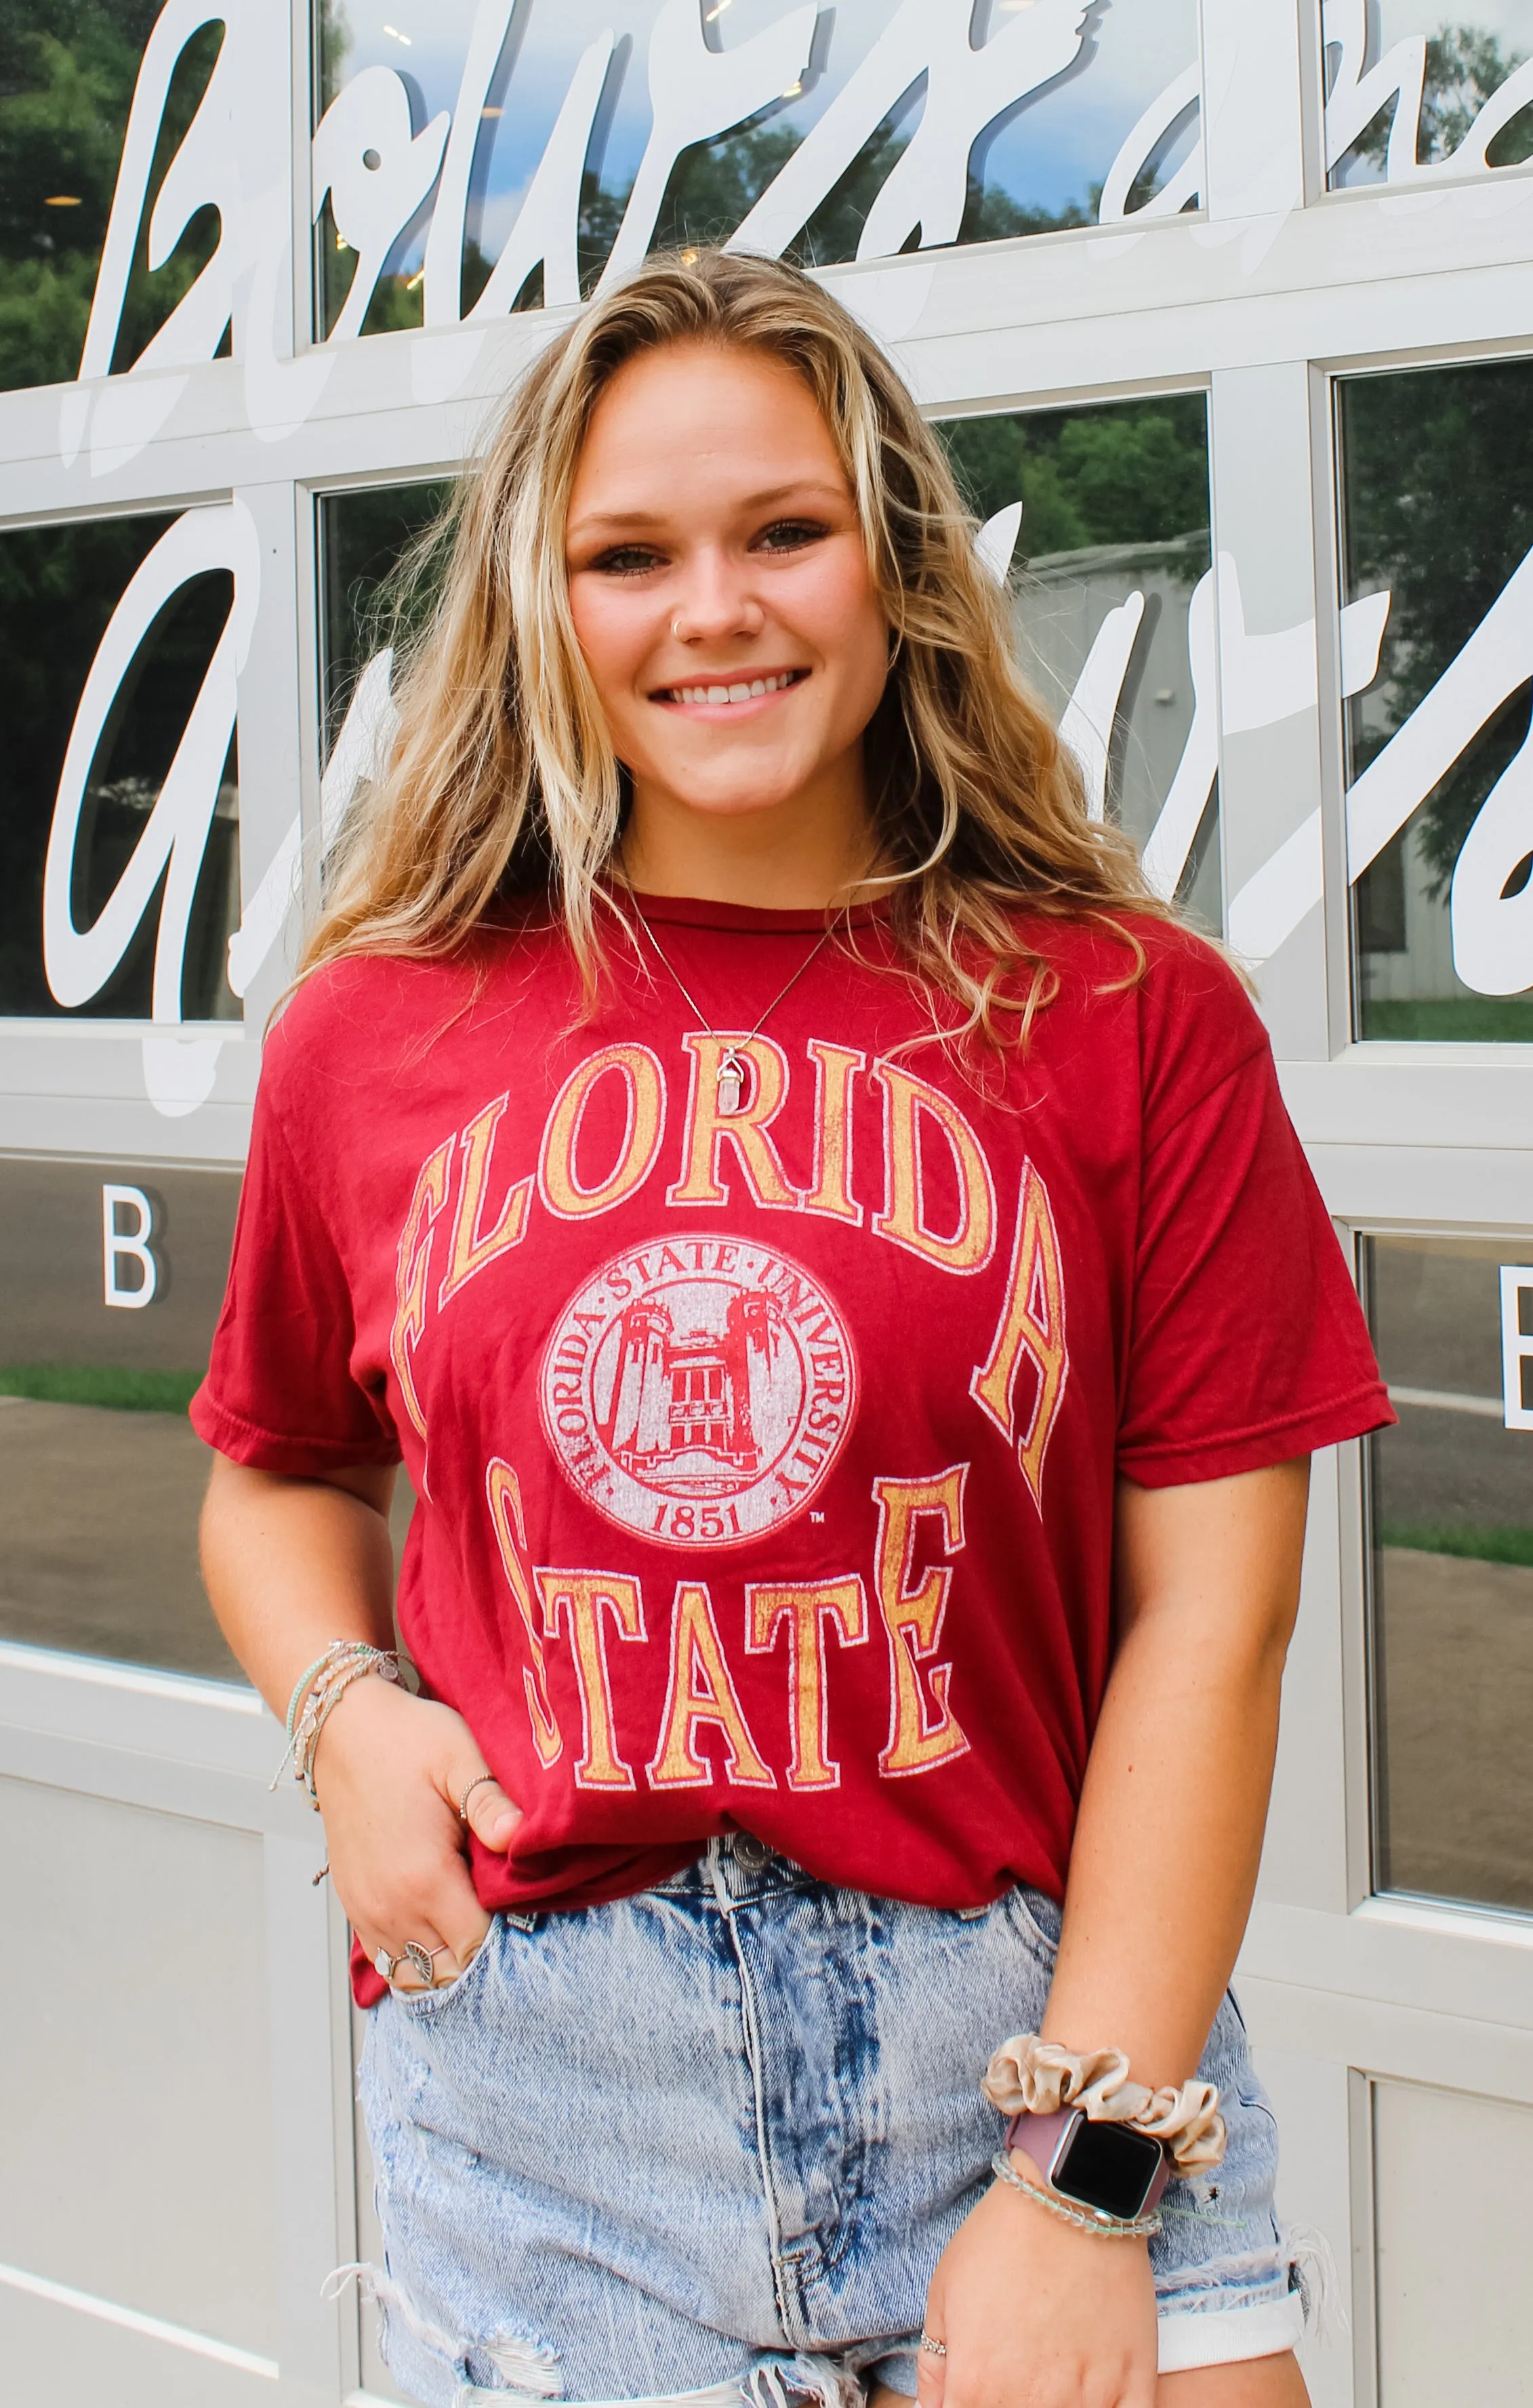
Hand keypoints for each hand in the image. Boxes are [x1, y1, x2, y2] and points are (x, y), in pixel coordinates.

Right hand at [311, 1675, 521, 1987]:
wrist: (343, 1728)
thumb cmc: (404, 1739)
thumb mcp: (459, 1757)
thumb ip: (491, 1804)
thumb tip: (521, 1838)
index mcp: (424, 1878)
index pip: (476, 1947)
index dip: (507, 1938)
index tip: (524, 1912)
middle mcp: (391, 1907)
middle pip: (449, 1970)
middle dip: (481, 1954)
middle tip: (505, 1918)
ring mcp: (368, 1911)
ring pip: (417, 1975)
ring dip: (449, 1960)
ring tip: (473, 1922)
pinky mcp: (354, 1905)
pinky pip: (387, 1960)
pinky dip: (416, 1956)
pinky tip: (439, 1927)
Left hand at [919, 2152, 1157, 2407]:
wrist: (1072, 2197)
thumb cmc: (1002, 2239)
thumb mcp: (944, 2294)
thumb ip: (933, 2367)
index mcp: (977, 2387)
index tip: (975, 2394)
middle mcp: (1030, 2404)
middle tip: (1012, 2378)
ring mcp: (1087, 2400)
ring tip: (1047, 2378)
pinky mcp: (1134, 2387)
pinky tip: (1089, 2396)